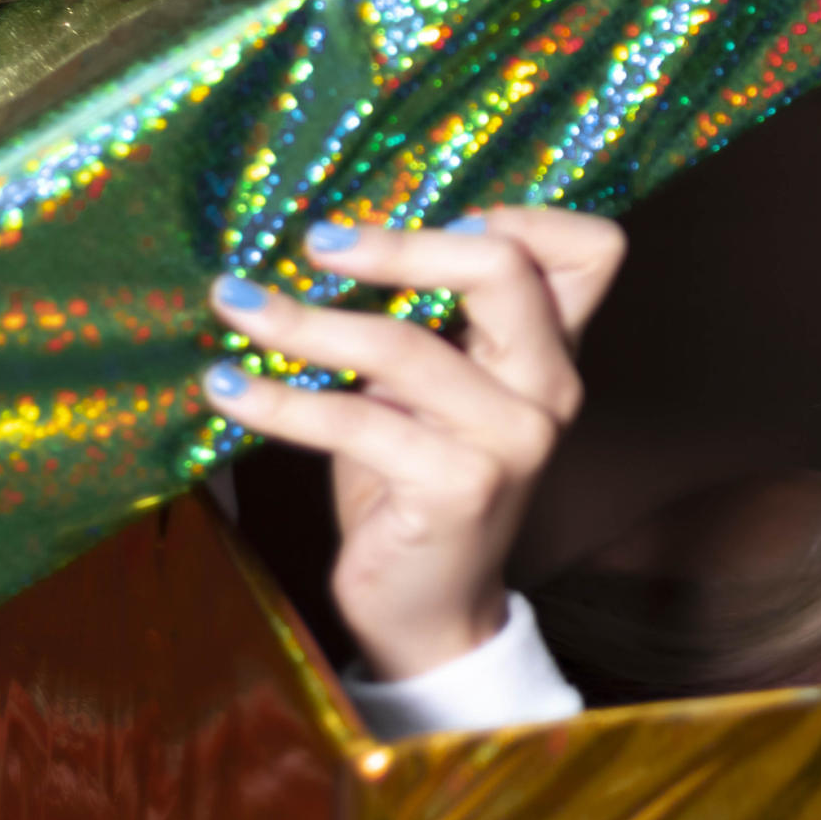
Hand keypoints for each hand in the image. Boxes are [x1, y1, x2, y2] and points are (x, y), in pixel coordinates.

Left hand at [199, 206, 625, 680]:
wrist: (431, 605)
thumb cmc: (418, 482)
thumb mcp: (436, 389)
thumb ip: (431, 321)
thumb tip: (336, 230)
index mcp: (555, 351)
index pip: (591, 250)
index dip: (521, 214)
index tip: (432, 216)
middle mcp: (551, 389)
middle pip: (502, 267)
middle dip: (399, 242)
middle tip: (315, 243)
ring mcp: (514, 440)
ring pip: (405, 345)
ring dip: (304, 321)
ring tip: (236, 305)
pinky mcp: (461, 488)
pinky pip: (355, 422)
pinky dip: (279, 401)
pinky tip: (229, 388)